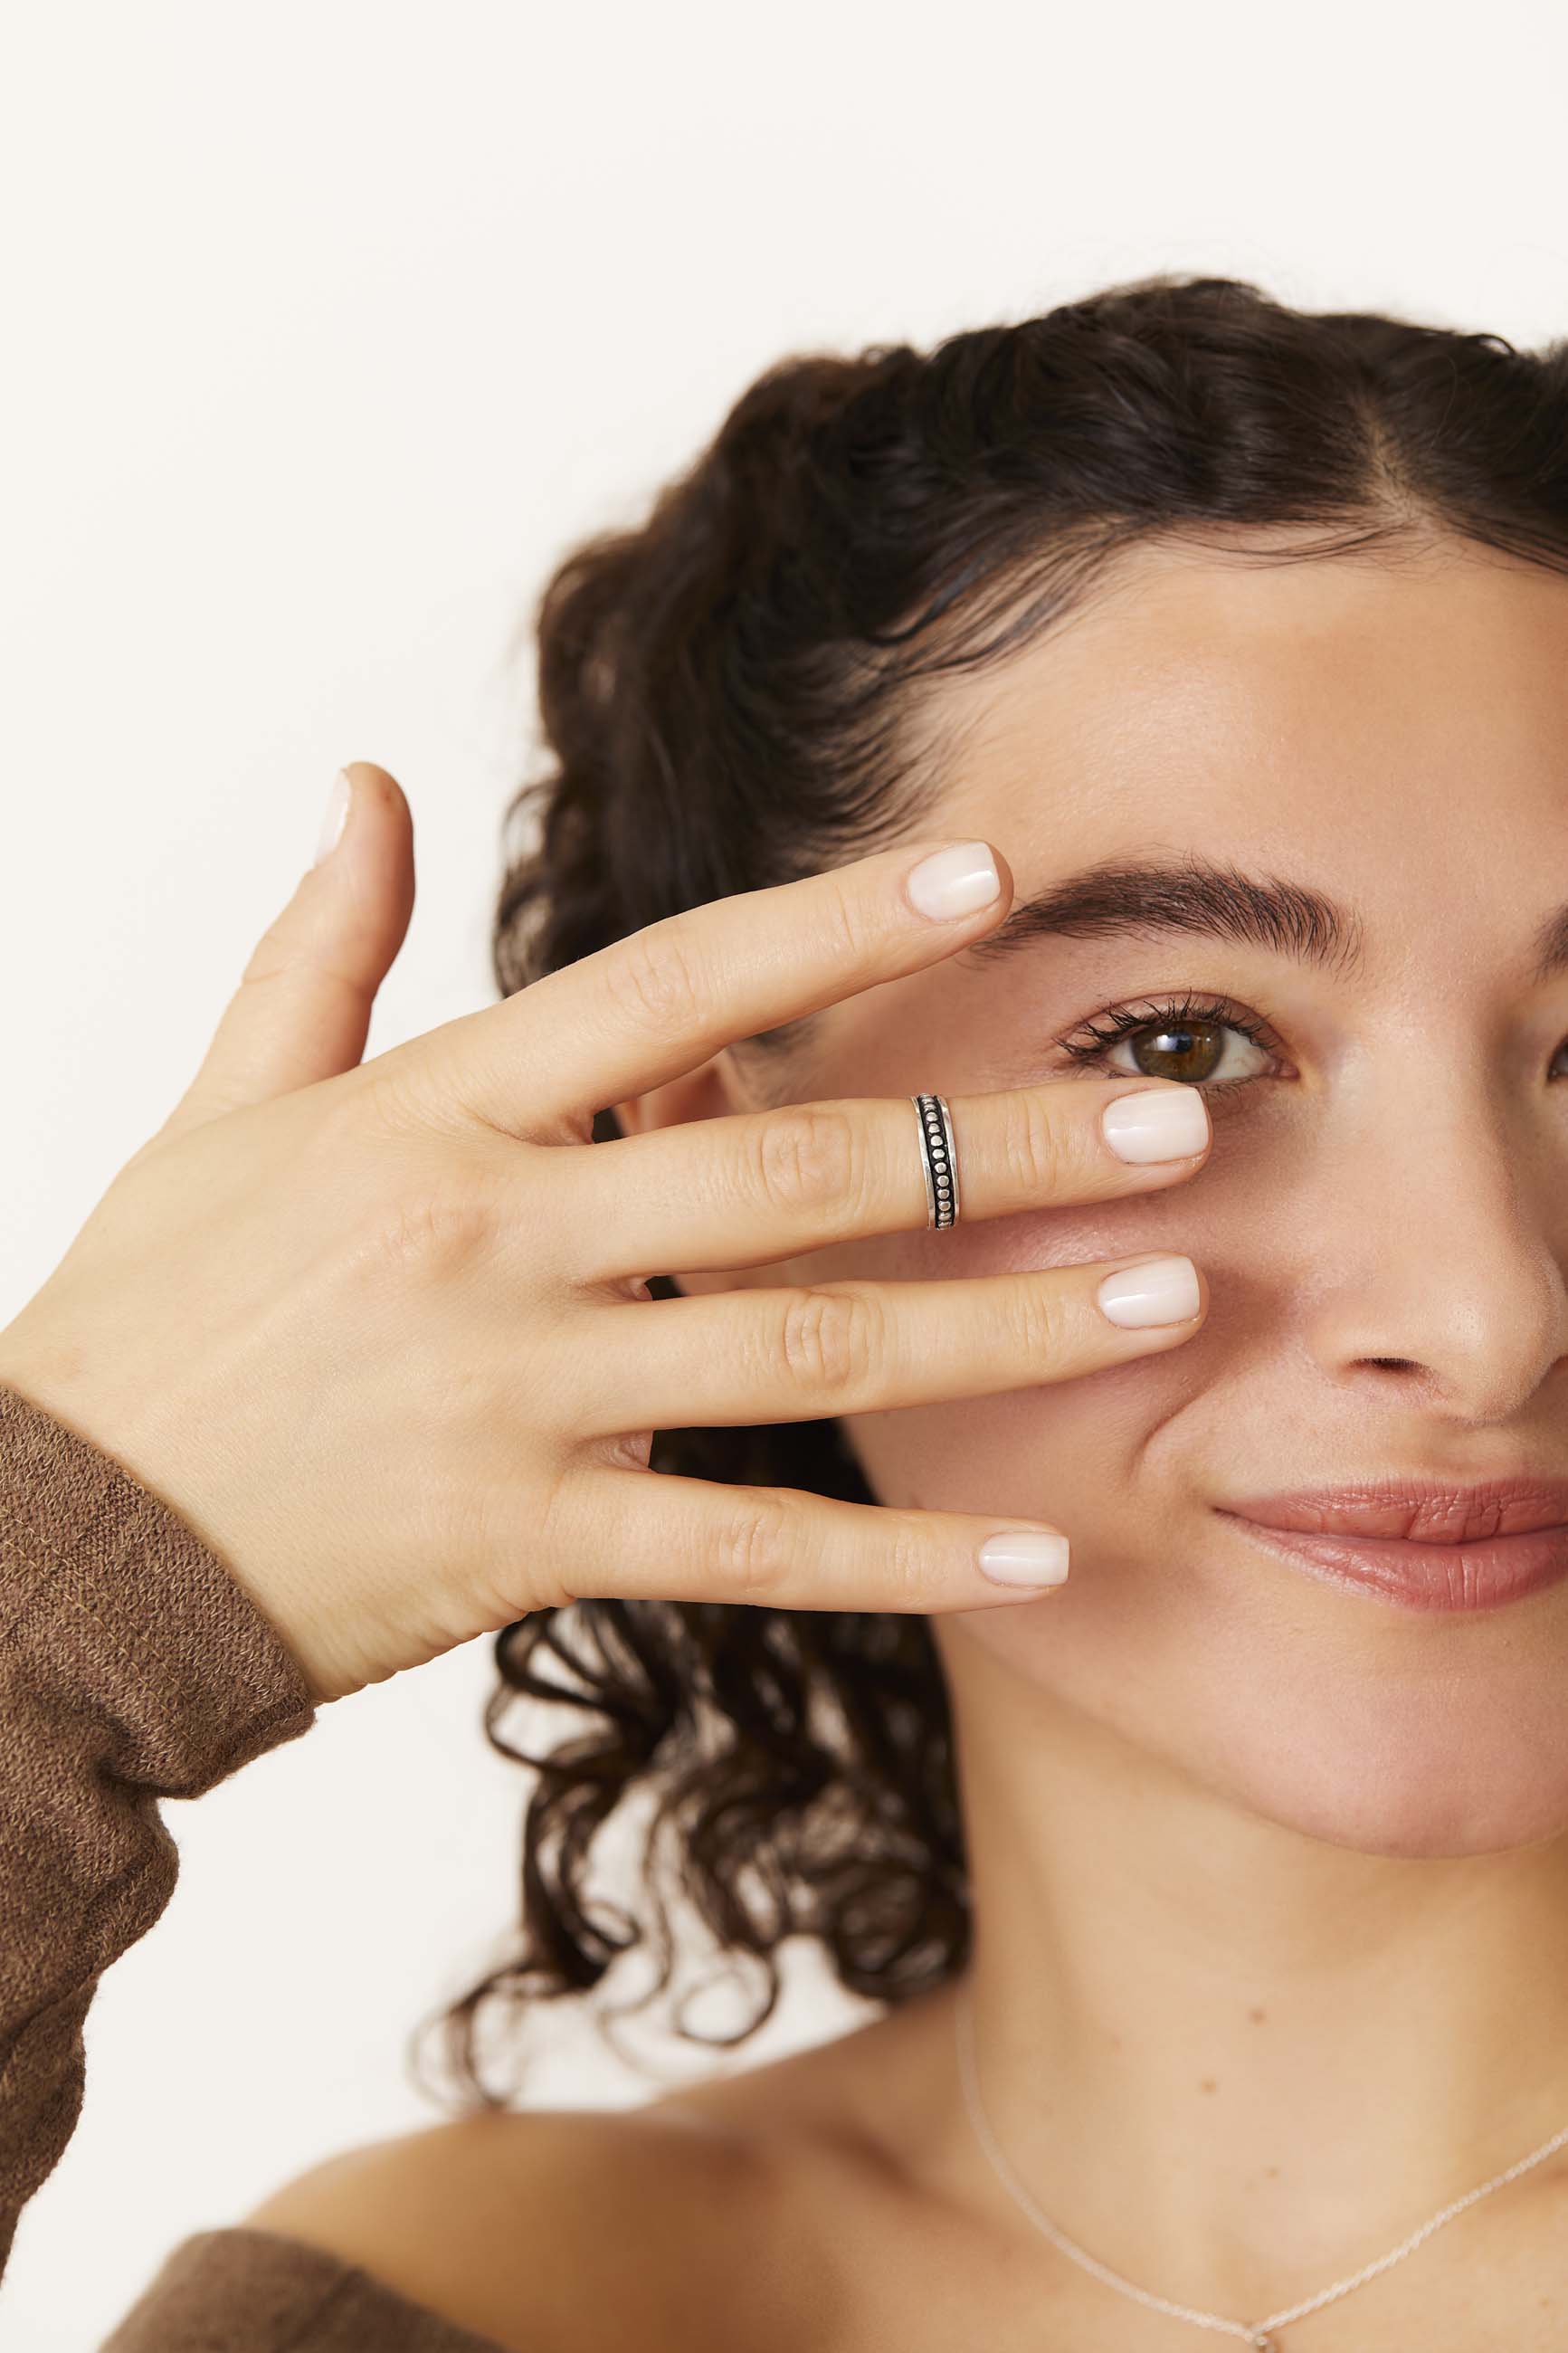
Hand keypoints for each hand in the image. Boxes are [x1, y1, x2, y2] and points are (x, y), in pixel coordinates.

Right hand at [0, 762, 1210, 1704]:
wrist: (60, 1540)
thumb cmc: (154, 1312)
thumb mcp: (227, 1106)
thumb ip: (320, 943)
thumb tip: (361, 780)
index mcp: (431, 1112)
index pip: (667, 987)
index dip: (835, 926)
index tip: (991, 880)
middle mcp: (493, 1242)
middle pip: (790, 1174)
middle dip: (992, 1144)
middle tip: (1177, 1126)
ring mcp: (518, 1400)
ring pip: (803, 1355)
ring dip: (1001, 1330)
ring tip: (1166, 1300)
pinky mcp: (528, 1544)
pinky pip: (748, 1552)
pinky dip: (900, 1558)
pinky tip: (1039, 1548)